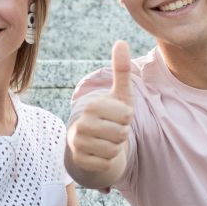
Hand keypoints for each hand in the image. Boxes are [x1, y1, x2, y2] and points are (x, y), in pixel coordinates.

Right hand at [67, 40, 134, 174]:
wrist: (90, 141)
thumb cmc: (109, 115)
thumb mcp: (119, 94)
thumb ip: (121, 70)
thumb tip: (121, 42)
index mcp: (92, 105)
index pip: (127, 116)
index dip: (127, 117)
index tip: (118, 115)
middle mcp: (81, 123)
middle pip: (122, 134)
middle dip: (122, 133)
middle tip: (112, 130)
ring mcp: (78, 143)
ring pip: (114, 149)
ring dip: (115, 147)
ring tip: (106, 140)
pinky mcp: (80, 161)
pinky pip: (107, 163)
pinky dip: (108, 160)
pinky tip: (100, 153)